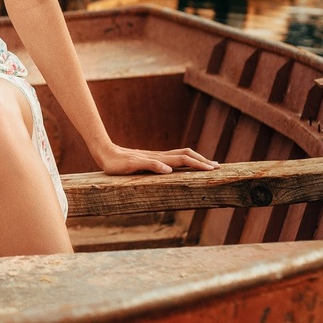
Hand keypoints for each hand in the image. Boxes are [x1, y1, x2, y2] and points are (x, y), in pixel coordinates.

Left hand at [96, 144, 217, 174]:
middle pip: (187, 155)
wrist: (105, 153)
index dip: (199, 164)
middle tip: (218, 167)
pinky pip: (173, 158)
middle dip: (202, 161)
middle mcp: (160, 156)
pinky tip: (185, 165)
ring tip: (207, 164)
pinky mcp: (152, 158)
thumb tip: (168, 169)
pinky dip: (184, 161)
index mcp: (159, 158)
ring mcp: (157, 156)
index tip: (212, 169)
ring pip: (181, 155)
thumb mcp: (132, 166)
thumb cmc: (117, 163)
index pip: (184, 160)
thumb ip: (150, 165)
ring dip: (195, 159)